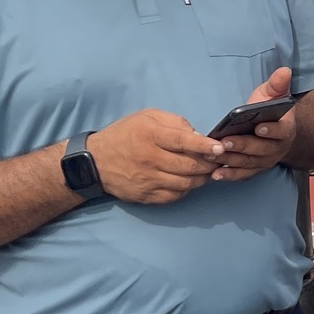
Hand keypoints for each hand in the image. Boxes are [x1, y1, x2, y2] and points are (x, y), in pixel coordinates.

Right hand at [88, 110, 223, 204]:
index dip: (204, 145)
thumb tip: (197, 134)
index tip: (220, 148)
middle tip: (218, 161)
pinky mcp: (145, 195)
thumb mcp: (146, 118)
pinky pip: (175, 196)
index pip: (183, 141)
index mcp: (150, 135)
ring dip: (202, 178)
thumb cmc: (124, 135)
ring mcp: (147, 179)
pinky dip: (187, 190)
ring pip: (186, 183)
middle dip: (209, 164)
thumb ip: (174, 122)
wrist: (94, 161)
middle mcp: (149, 158)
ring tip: (207, 171)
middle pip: (189, 165)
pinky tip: (188, 181)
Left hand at [214, 67, 297, 181]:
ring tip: (212, 156)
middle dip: (243, 146)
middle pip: (261, 149)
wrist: (278, 134)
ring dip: (230, 160)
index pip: (280, 131)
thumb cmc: (272, 111)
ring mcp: (265, 161)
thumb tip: (284, 70)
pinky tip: (215, 174)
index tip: (258, 127)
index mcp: (285, 130)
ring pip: (249, 163)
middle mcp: (276, 149)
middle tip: (225, 142)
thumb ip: (277, 84)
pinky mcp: (253, 169)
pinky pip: (242, 174)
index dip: (270, 130)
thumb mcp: (274, 95)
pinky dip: (229, 175)